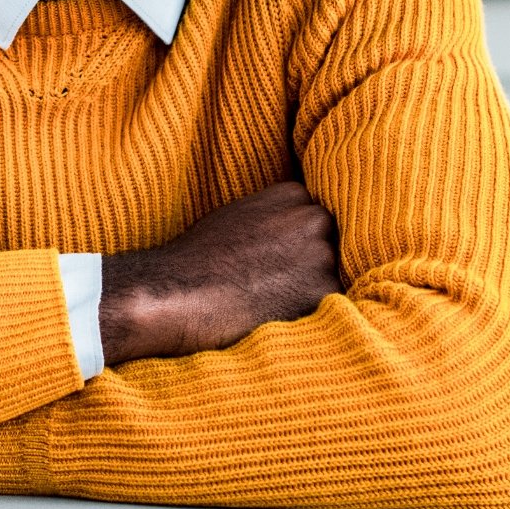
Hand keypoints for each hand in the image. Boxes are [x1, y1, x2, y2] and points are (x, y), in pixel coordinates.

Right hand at [99, 182, 341, 363]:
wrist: (177, 293)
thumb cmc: (198, 259)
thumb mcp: (239, 216)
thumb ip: (276, 217)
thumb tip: (299, 231)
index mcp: (292, 194)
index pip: (317, 219)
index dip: (298, 244)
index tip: (279, 260)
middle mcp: (313, 218)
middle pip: (331, 244)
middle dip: (311, 264)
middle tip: (275, 283)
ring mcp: (321, 254)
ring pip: (332, 276)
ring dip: (311, 290)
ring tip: (269, 300)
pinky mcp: (322, 292)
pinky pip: (330, 306)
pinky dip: (309, 314)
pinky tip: (275, 315)